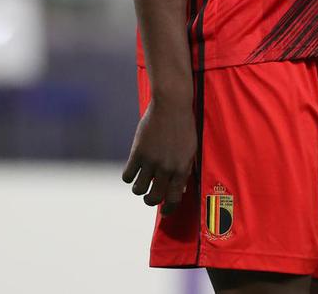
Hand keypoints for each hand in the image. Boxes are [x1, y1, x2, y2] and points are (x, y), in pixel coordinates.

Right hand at [122, 97, 196, 213]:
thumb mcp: (190, 149)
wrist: (172, 105)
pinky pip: (127, 176)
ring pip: (138, 189)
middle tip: (150, 197)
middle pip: (154, 198)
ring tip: (142, 182)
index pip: (174, 198)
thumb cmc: (184, 127)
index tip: (165, 212)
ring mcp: (151, 160)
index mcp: (182, 168)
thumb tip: (180, 190)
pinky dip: (129, 176)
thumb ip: (184, 170)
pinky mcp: (138, 152)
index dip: (169, 209)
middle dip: (151, 201)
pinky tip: (133, 170)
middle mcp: (167, 168)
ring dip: (139, 189)